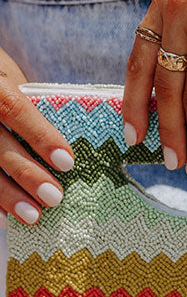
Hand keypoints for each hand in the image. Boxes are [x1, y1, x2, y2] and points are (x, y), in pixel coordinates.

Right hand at [0, 52, 74, 226]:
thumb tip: (70, 138)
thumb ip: (31, 104)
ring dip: (7, 196)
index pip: (15, 109)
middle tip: (54, 197)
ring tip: (33, 215)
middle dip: (27, 174)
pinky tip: (5, 217)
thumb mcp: (12, 79)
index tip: (67, 162)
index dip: (41, 136)